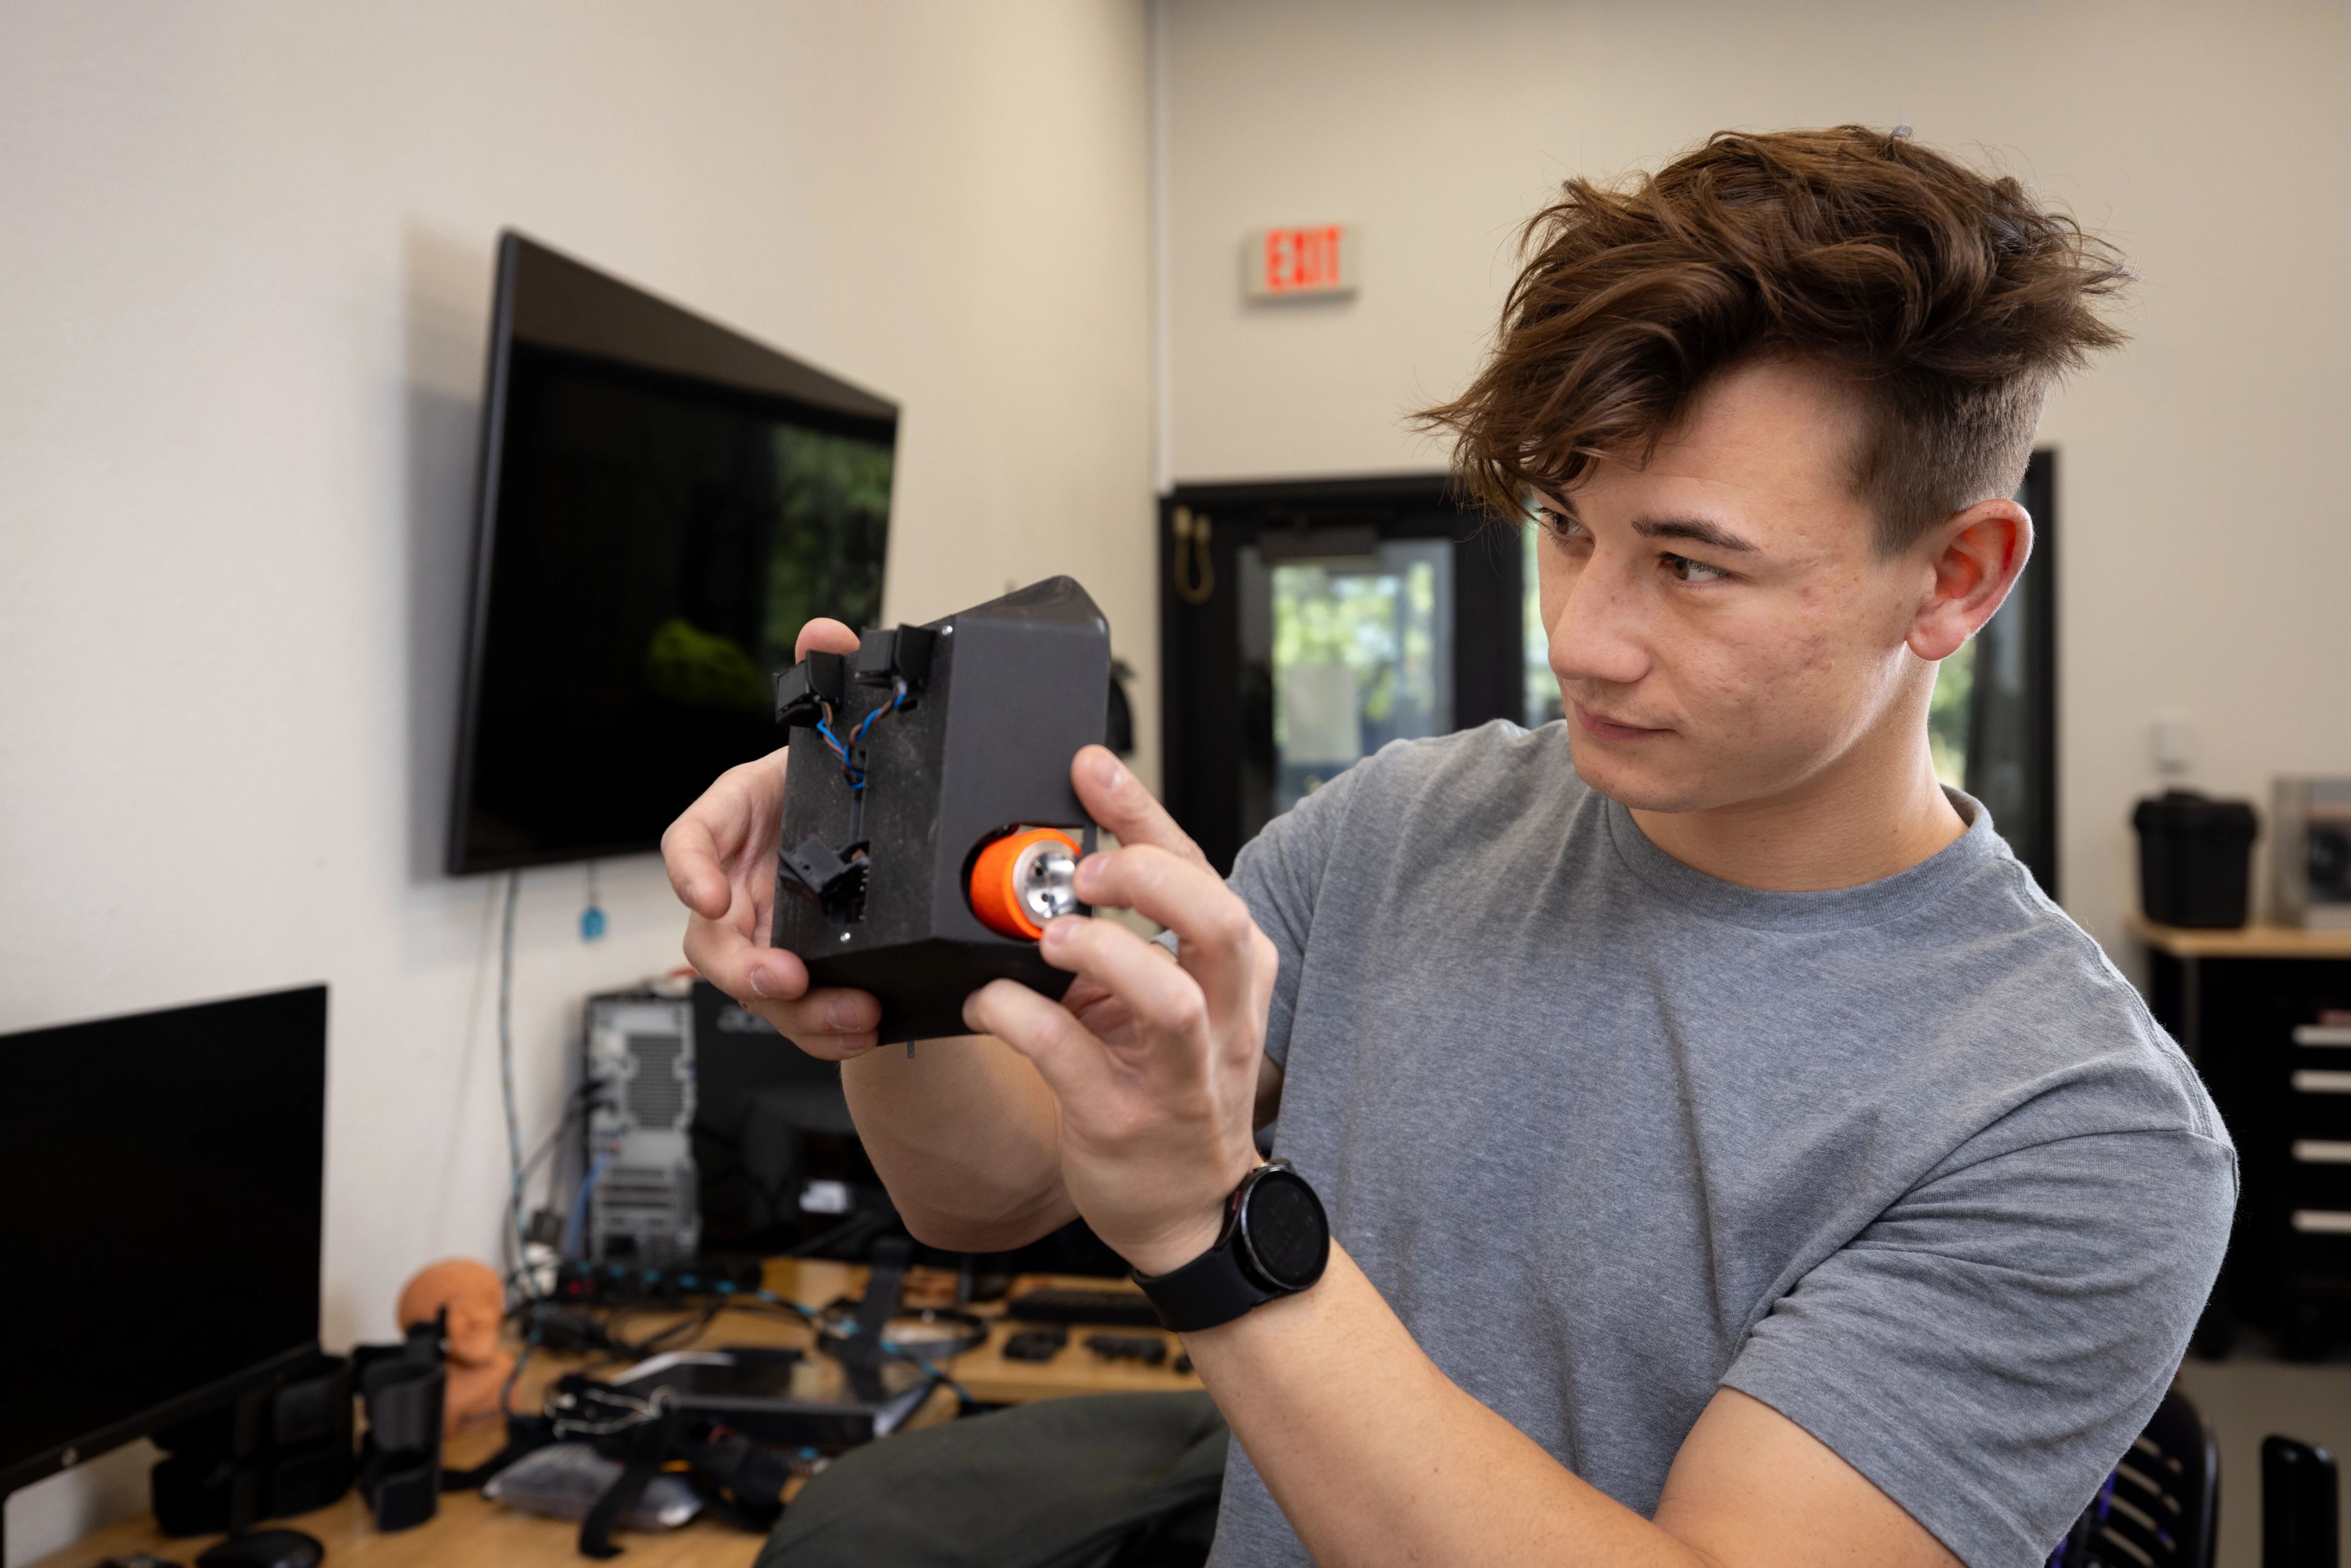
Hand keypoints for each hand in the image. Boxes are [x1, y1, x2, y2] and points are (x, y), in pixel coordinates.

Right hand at [661, 617, 885, 1059]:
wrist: (875, 831)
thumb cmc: (839, 786)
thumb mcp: (836, 734)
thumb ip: (826, 679)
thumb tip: (823, 629)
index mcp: (733, 823)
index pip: (688, 842)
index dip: (690, 871)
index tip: (711, 893)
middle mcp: (738, 887)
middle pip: (712, 938)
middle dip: (742, 964)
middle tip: (781, 976)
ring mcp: (766, 935)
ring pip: (758, 988)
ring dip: (798, 1009)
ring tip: (849, 1013)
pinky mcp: (803, 974)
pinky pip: (801, 1013)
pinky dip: (829, 1027)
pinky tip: (865, 1025)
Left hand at [964, 746, 1274, 1276]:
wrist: (1190, 1209)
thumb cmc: (1173, 1090)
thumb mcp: (1172, 1003)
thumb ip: (1133, 937)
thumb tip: (1065, 860)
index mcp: (1234, 973)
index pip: (1201, 871)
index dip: (1144, 813)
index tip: (1091, 768)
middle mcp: (1222, 1018)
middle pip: (1215, 919)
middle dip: (1145, 877)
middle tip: (1081, 874)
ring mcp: (1180, 1075)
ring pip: (1168, 995)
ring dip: (1102, 951)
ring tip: (1051, 939)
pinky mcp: (1126, 1121)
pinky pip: (1072, 1058)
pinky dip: (1021, 1018)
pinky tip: (988, 1003)